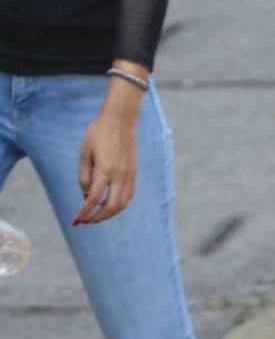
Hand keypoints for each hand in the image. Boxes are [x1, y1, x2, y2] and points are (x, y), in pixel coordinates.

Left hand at [74, 97, 140, 224]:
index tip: (75, 220)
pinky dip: (119, 203)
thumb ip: (84, 176)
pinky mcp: (134, 171)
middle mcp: (120, 174)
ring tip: (96, 214)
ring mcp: (130, 173)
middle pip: (111, 206)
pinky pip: (129, 194)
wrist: (121, 118)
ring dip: (109, 213)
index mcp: (105, 168)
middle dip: (97, 218)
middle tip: (86, 220)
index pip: (93, 199)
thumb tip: (87, 195)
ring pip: (123, 203)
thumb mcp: (84, 153)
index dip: (83, 212)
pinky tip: (109, 202)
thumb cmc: (98, 133)